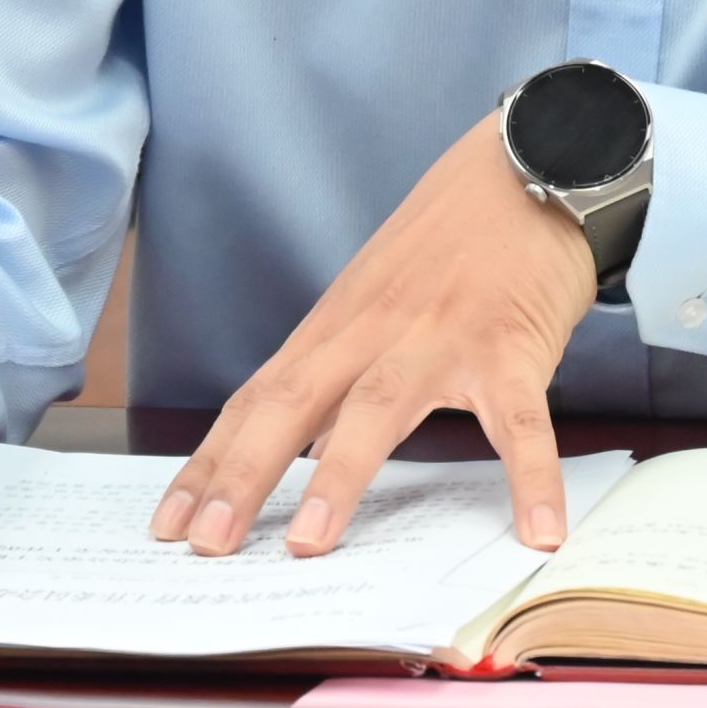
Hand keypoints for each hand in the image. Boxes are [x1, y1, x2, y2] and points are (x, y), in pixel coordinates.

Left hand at [148, 112, 595, 559]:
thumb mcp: (380, 295)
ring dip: (339, 476)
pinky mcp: (512, 343)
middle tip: (206, 544)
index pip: (257, 400)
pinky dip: (529, 477)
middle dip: (243, 475)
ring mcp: (442, 335)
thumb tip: (311, 446)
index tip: (168, 523)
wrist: (531, 163)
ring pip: (378, 407)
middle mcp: (375, 330)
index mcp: (338, 326)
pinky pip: (520, 420)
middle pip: (293, 404)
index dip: (211, 463)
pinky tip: (538, 533)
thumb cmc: (454, 240)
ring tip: (310, 544)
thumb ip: (346, 366)